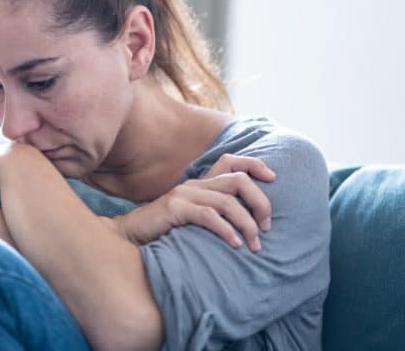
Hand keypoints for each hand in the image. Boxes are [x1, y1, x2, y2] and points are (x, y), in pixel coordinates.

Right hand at [108, 155, 275, 251]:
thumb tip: (245, 222)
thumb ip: (212, 214)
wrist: (129, 235)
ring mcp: (184, 195)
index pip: (231, 161)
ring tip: (255, 244)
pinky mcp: (175, 208)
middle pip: (238, 180)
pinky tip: (235, 244)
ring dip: (247, 224)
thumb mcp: (192, 218)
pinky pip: (208, 216)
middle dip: (260, 202)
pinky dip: (226, 230)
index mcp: (199, 183)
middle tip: (267, 226)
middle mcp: (194, 184)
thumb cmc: (163, 231)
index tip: (275, 178)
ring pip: (227, 201)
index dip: (255, 164)